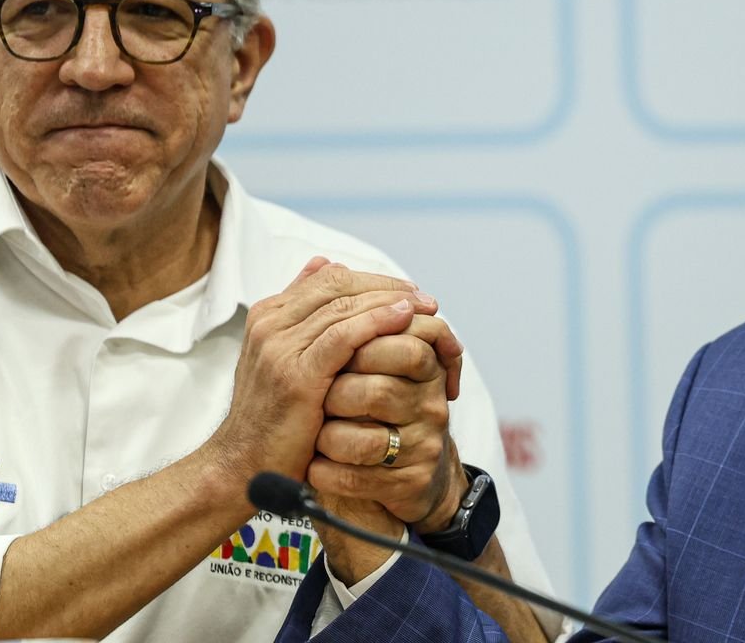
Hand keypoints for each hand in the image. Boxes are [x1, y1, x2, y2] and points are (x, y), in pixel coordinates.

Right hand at [206, 258, 436, 484]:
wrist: (244, 465)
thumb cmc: (273, 418)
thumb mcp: (284, 360)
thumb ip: (302, 317)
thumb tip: (321, 265)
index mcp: (268, 316)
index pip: (328, 278)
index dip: (371, 280)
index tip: (406, 292)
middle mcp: (270, 324)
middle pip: (337, 285)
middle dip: (386, 287)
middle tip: (423, 298)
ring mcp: (280, 348)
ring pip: (343, 305)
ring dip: (389, 301)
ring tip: (423, 306)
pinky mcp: (296, 375)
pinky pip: (343, 336)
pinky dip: (377, 322)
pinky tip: (403, 320)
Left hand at [309, 316, 468, 531]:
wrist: (404, 472)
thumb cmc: (379, 409)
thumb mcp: (372, 360)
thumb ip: (354, 317)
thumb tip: (325, 262)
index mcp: (426, 369)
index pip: (401, 348)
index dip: (353, 348)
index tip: (319, 355)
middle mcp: (431, 406)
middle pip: (380, 392)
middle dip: (337, 394)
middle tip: (312, 396)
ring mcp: (423, 446)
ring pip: (369, 441)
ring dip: (331, 438)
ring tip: (312, 434)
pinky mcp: (409, 483)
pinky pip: (365, 480)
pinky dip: (333, 476)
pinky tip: (314, 470)